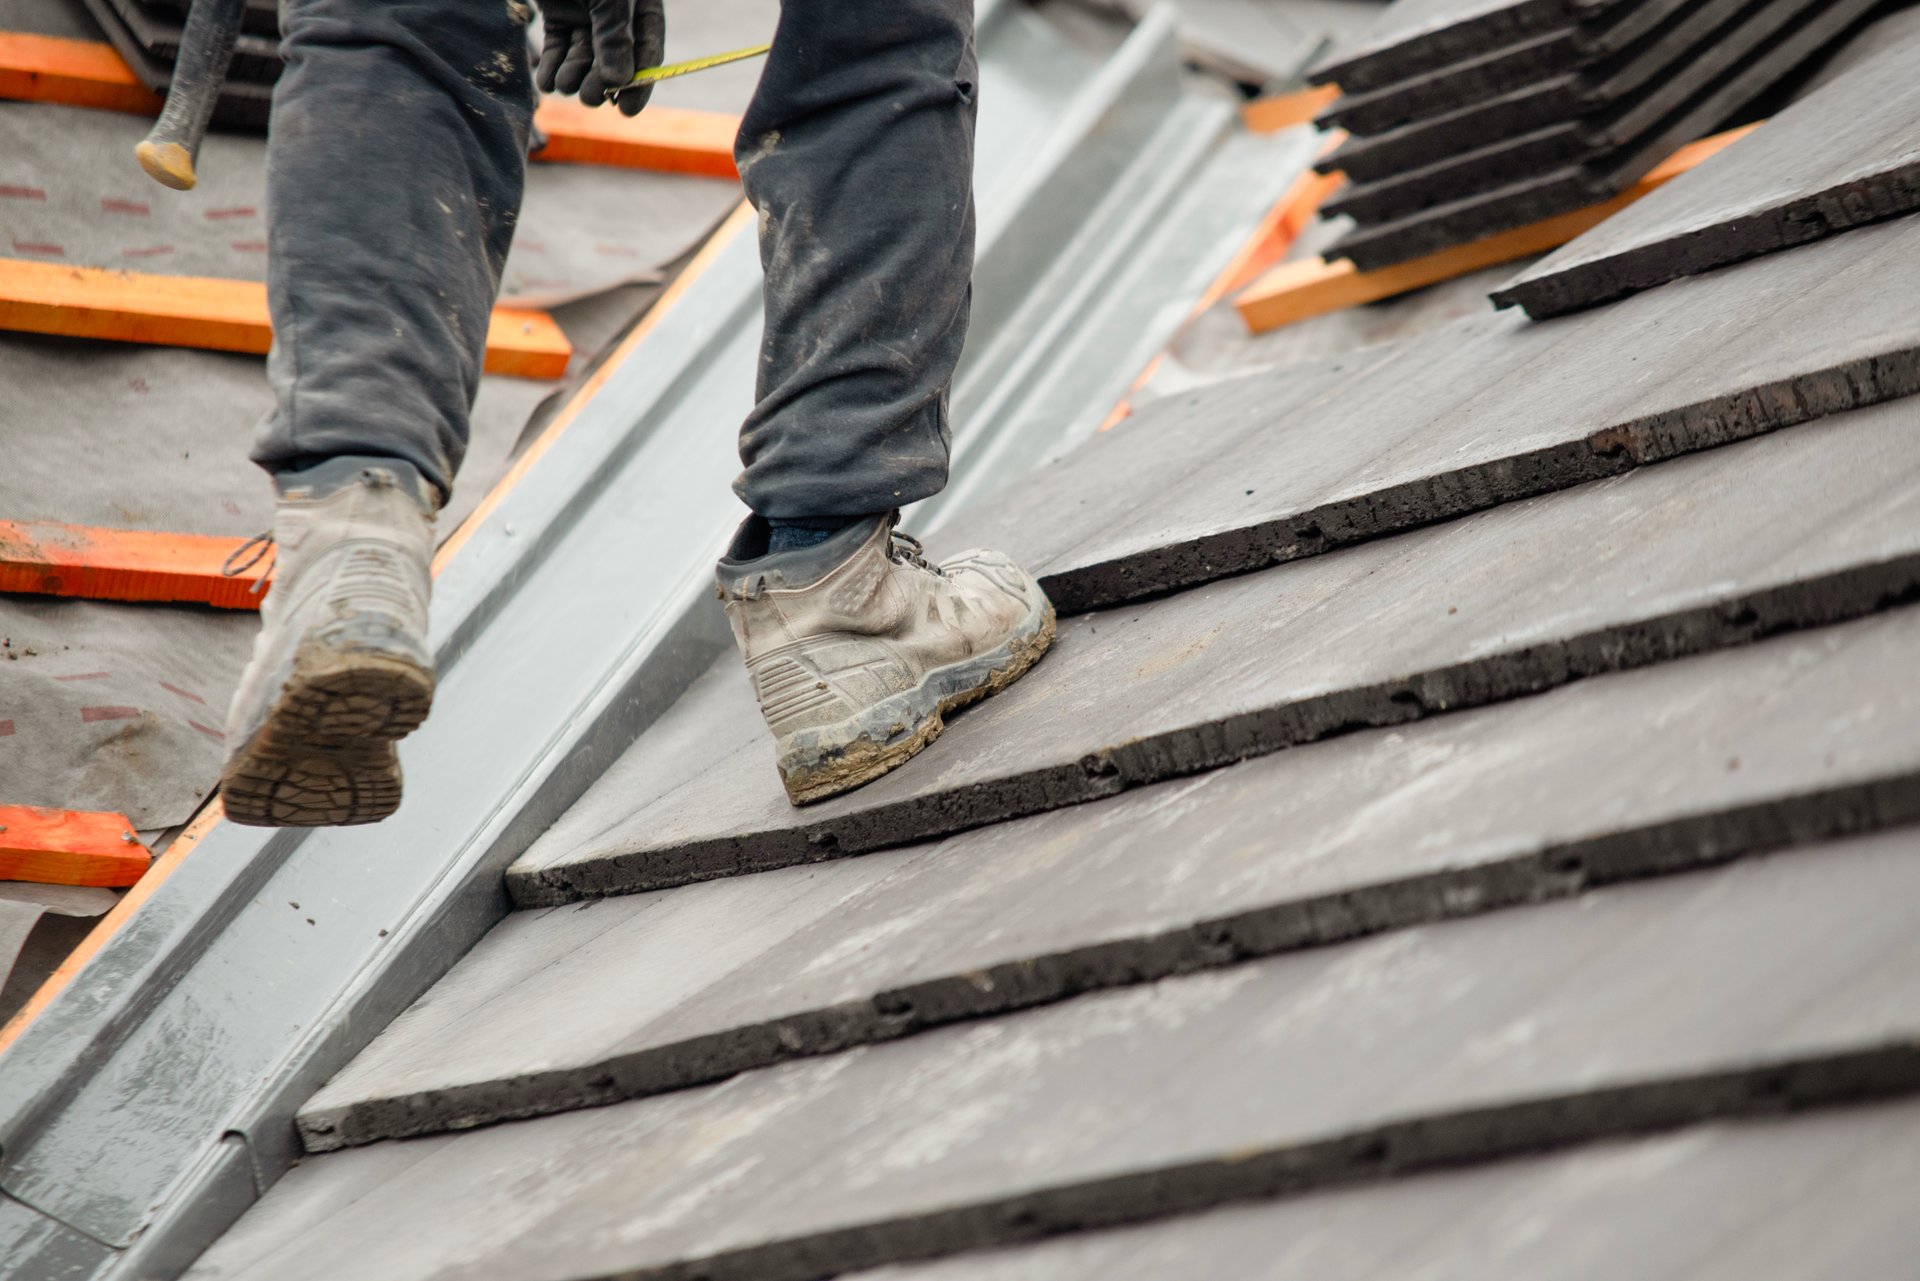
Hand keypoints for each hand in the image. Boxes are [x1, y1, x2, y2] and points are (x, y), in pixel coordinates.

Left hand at [534, 0, 665, 115]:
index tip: (628, 110)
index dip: (640, 84)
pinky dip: (551, 69)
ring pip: (583, 60)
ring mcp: (584, 18)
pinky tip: (547, 82)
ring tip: (565, 83)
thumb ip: (615, 36)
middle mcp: (615, 17)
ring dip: (573, 77)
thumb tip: (619, 81)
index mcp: (640, 8)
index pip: (647, 52)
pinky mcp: (556, 17)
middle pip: (613, 62)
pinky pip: (557, 50)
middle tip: (590, 97)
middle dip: (600, 84)